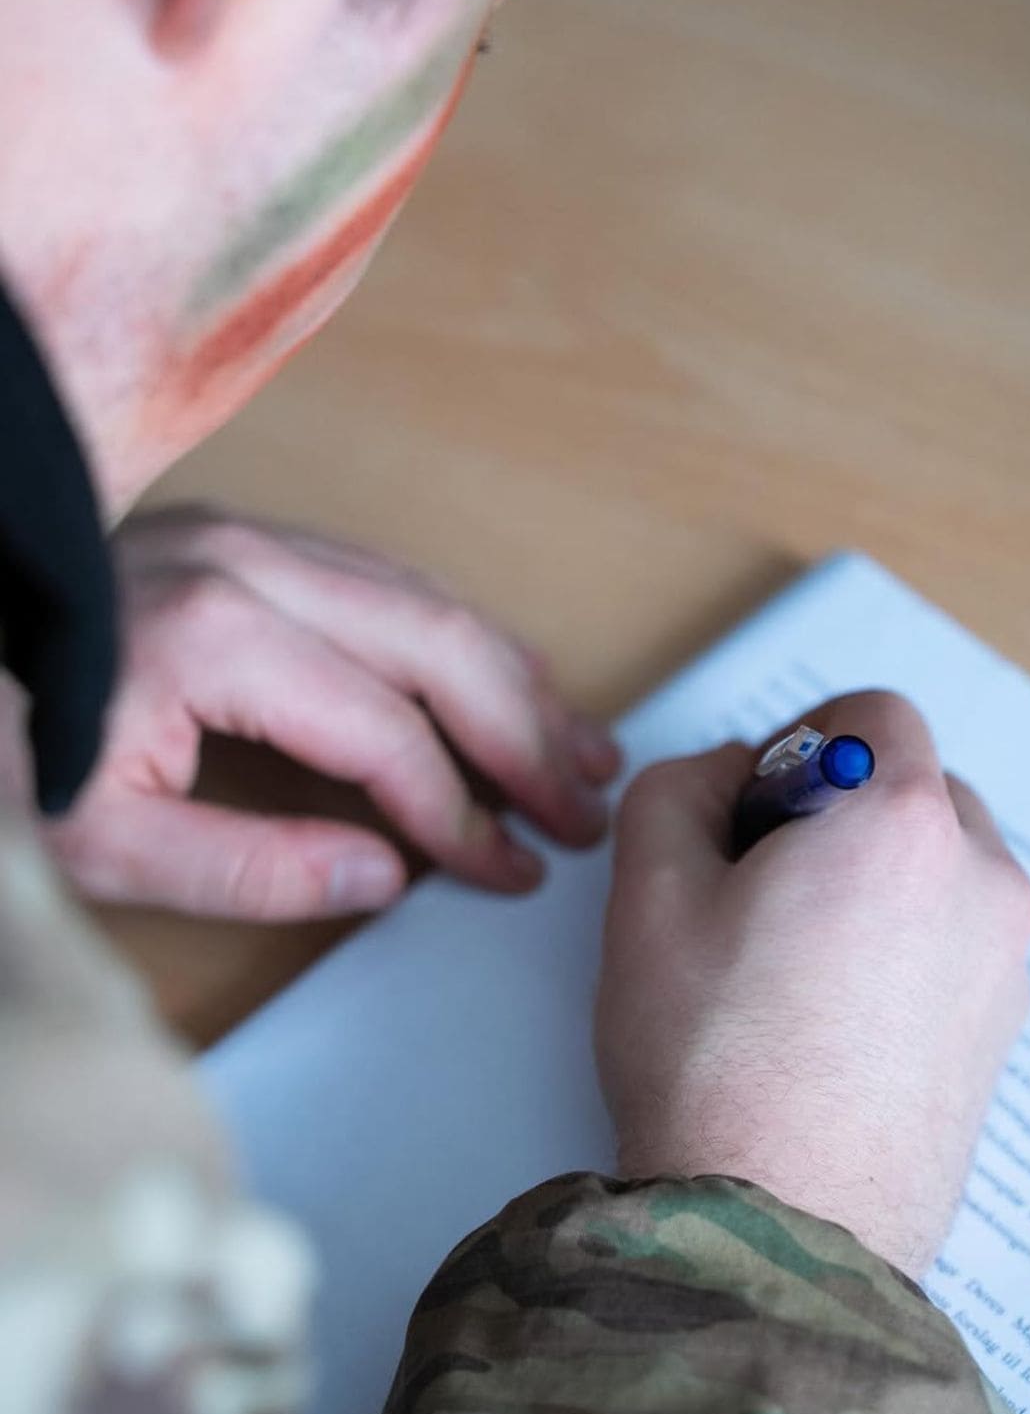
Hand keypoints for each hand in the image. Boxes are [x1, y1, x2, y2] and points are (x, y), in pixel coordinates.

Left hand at [44, 505, 619, 920]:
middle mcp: (251, 565)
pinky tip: (497, 675)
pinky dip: (455, 634)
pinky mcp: (243, 537)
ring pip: (424, 598)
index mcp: (218, 638)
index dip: (461, 812)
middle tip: (586, 803)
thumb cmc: (3, 744)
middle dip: (524, 731)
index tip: (511, 867)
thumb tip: (385, 876)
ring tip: (576, 744)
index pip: (387, 733)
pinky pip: (384, 578)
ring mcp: (249, 537)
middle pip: (437, 643)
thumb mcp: (99, 842)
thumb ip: (249, 869)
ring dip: (509, 674)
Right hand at [597, 691, 1029, 1275]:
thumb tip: (725, 776)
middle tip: (761, 890)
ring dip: (874, 883)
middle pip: (915, 791)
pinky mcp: (1001, 1036)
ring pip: (938, 872)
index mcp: (903, 824)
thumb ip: (678, 788)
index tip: (752, 813)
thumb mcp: (648, 891)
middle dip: (841, 814)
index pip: (872, 716)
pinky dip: (901, 952)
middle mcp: (980, 882)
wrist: (777, 1225)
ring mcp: (1003, 966)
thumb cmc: (712, 1058)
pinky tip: (828, 1021)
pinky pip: (953, 948)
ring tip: (792, 967)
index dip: (797, 745)